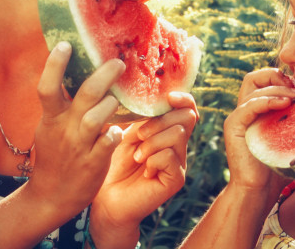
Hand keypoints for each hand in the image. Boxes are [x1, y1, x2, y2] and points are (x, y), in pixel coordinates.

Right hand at [27, 42, 124, 220]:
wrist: (50, 196)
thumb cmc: (55, 154)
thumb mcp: (50, 126)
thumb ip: (61, 103)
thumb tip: (73, 71)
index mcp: (51, 118)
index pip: (47, 87)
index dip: (54, 65)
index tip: (66, 44)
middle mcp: (65, 129)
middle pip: (83, 95)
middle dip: (103, 75)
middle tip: (119, 62)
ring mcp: (79, 146)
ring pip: (96, 118)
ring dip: (111, 105)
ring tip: (118, 98)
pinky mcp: (93, 163)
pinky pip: (107, 143)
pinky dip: (114, 134)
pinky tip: (119, 131)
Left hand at [89, 92, 198, 245]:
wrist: (107, 198)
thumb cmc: (113, 163)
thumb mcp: (125, 132)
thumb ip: (140, 116)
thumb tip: (147, 95)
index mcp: (168, 129)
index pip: (188, 108)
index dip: (183, 98)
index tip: (168, 96)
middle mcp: (178, 145)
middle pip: (186, 117)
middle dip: (159, 121)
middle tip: (139, 135)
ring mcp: (179, 162)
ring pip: (177, 134)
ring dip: (152, 142)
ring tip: (137, 156)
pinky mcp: (176, 179)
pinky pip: (170, 157)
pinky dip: (153, 159)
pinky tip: (143, 170)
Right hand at [224, 68, 294, 189]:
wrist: (258, 190)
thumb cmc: (279, 167)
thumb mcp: (293, 137)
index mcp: (257, 109)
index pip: (265, 79)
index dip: (284, 77)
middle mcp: (245, 109)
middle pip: (255, 76)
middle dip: (278, 76)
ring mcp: (238, 116)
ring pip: (253, 86)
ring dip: (277, 87)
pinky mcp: (233, 126)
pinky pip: (249, 105)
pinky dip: (267, 100)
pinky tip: (284, 103)